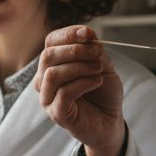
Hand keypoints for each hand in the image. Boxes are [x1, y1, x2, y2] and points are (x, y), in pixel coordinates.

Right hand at [34, 25, 126, 155]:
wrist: (111, 121)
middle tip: (98, 53)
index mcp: (53, 64)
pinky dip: (83, 83)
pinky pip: (63, 93)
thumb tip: (87, 34)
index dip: (68, 34)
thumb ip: (94, 50)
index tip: (88, 33)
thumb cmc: (103, 93)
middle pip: (48, 56)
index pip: (51, 42)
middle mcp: (44, 80)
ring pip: (52, 74)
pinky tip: (96, 81)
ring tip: (98, 69)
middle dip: (75, 50)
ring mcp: (48, 98)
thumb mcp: (102, 65)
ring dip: (79, 67)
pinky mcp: (56, 114)